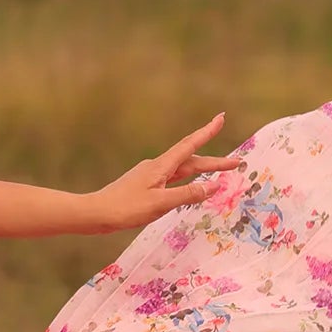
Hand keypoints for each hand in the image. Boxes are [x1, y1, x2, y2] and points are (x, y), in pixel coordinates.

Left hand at [84, 113, 246, 235]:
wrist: (95, 213)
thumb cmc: (125, 208)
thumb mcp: (160, 203)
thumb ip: (187, 194)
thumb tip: (213, 186)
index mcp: (161, 166)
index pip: (190, 146)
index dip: (207, 132)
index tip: (221, 118)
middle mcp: (157, 167)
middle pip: (190, 161)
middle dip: (214, 161)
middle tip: (236, 164)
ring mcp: (150, 176)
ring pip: (182, 171)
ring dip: (201, 171)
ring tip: (220, 174)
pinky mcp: (144, 186)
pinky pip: (172, 180)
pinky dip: (187, 182)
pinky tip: (188, 188)